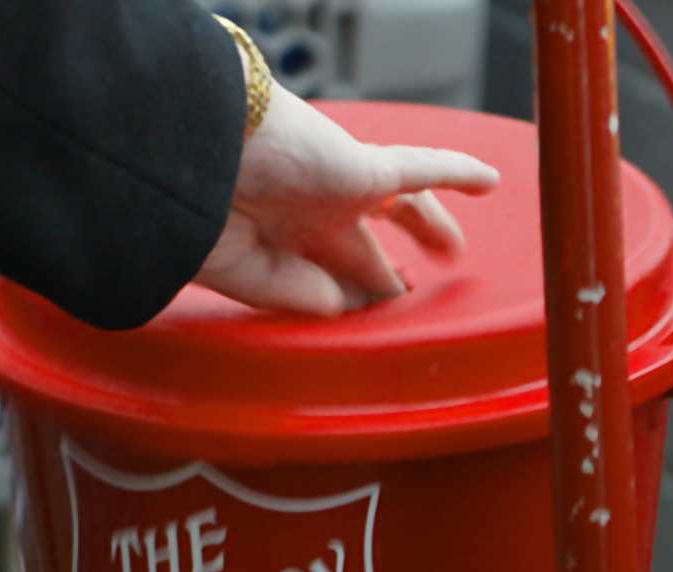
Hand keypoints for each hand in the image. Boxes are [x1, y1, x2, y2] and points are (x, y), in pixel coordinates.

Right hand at [197, 83, 499, 314]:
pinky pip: (422, 168)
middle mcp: (309, 214)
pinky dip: (456, 170)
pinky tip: (488, 180)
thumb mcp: (246, 274)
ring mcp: (338, 188)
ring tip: (455, 252)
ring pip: (401, 207)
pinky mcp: (362, 168)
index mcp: (274, 242)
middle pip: (365, 248)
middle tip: (409, 289)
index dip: (359, 300)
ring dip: (429, 227)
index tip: (377, 321)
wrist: (184, 150)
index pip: (330, 278)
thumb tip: (358, 305)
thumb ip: (303, 296)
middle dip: (387, 273)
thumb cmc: (191, 212)